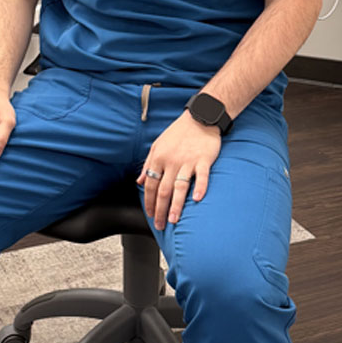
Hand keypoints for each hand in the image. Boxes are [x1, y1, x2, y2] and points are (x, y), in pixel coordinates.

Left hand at [137, 111, 221, 229]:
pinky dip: (200, 188)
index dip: (149, 201)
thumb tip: (138, 181)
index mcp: (159, 158)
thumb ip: (148, 164)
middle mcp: (172, 161)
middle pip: (163, 190)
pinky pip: (202, 176)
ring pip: (180, 187)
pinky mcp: (204, 160)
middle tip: (160, 225)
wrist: (200, 117)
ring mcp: (188, 161)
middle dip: (160, 210)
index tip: (150, 214)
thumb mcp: (158, 145)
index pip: (150, 184)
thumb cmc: (178, 132)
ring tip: (174, 220)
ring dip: (176, 205)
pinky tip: (197, 200)